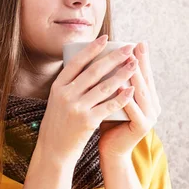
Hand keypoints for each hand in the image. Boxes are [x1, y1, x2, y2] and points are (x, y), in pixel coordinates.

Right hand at [38, 36, 139, 164]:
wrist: (53, 150)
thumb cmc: (58, 124)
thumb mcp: (57, 101)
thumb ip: (70, 86)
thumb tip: (89, 67)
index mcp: (58, 86)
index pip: (77, 62)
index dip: (92, 49)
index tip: (106, 38)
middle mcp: (66, 95)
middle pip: (94, 71)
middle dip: (114, 57)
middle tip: (129, 48)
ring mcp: (76, 108)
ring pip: (105, 87)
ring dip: (122, 73)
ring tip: (135, 65)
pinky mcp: (87, 122)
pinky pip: (108, 106)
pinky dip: (122, 97)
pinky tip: (132, 89)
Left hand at [98, 41, 160, 159]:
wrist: (110, 151)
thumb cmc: (106, 122)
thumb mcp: (110, 99)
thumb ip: (111, 84)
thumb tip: (101, 58)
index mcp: (147, 98)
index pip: (144, 75)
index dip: (142, 59)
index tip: (136, 42)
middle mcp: (152, 106)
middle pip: (145, 80)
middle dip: (140, 62)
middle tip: (135, 46)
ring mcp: (150, 117)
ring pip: (141, 92)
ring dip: (135, 76)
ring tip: (129, 60)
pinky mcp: (142, 127)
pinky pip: (134, 109)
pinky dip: (127, 98)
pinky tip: (122, 87)